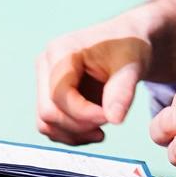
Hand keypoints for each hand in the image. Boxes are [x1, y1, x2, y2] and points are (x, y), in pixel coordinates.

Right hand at [34, 17, 151, 144]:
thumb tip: (114, 119)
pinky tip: (95, 129)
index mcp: (60, 50)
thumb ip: (122, 91)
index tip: (111, 115)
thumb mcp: (131, 65)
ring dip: (75, 134)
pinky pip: (51, 126)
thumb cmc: (128, 47)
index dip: (84, 114)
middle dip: (80, 125)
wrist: (127, 42)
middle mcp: (46, 64)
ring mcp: (44, 80)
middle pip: (48, 112)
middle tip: (109, 119)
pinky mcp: (49, 95)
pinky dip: (72, 135)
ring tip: (102, 129)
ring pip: (46, 123)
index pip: (59, 96)